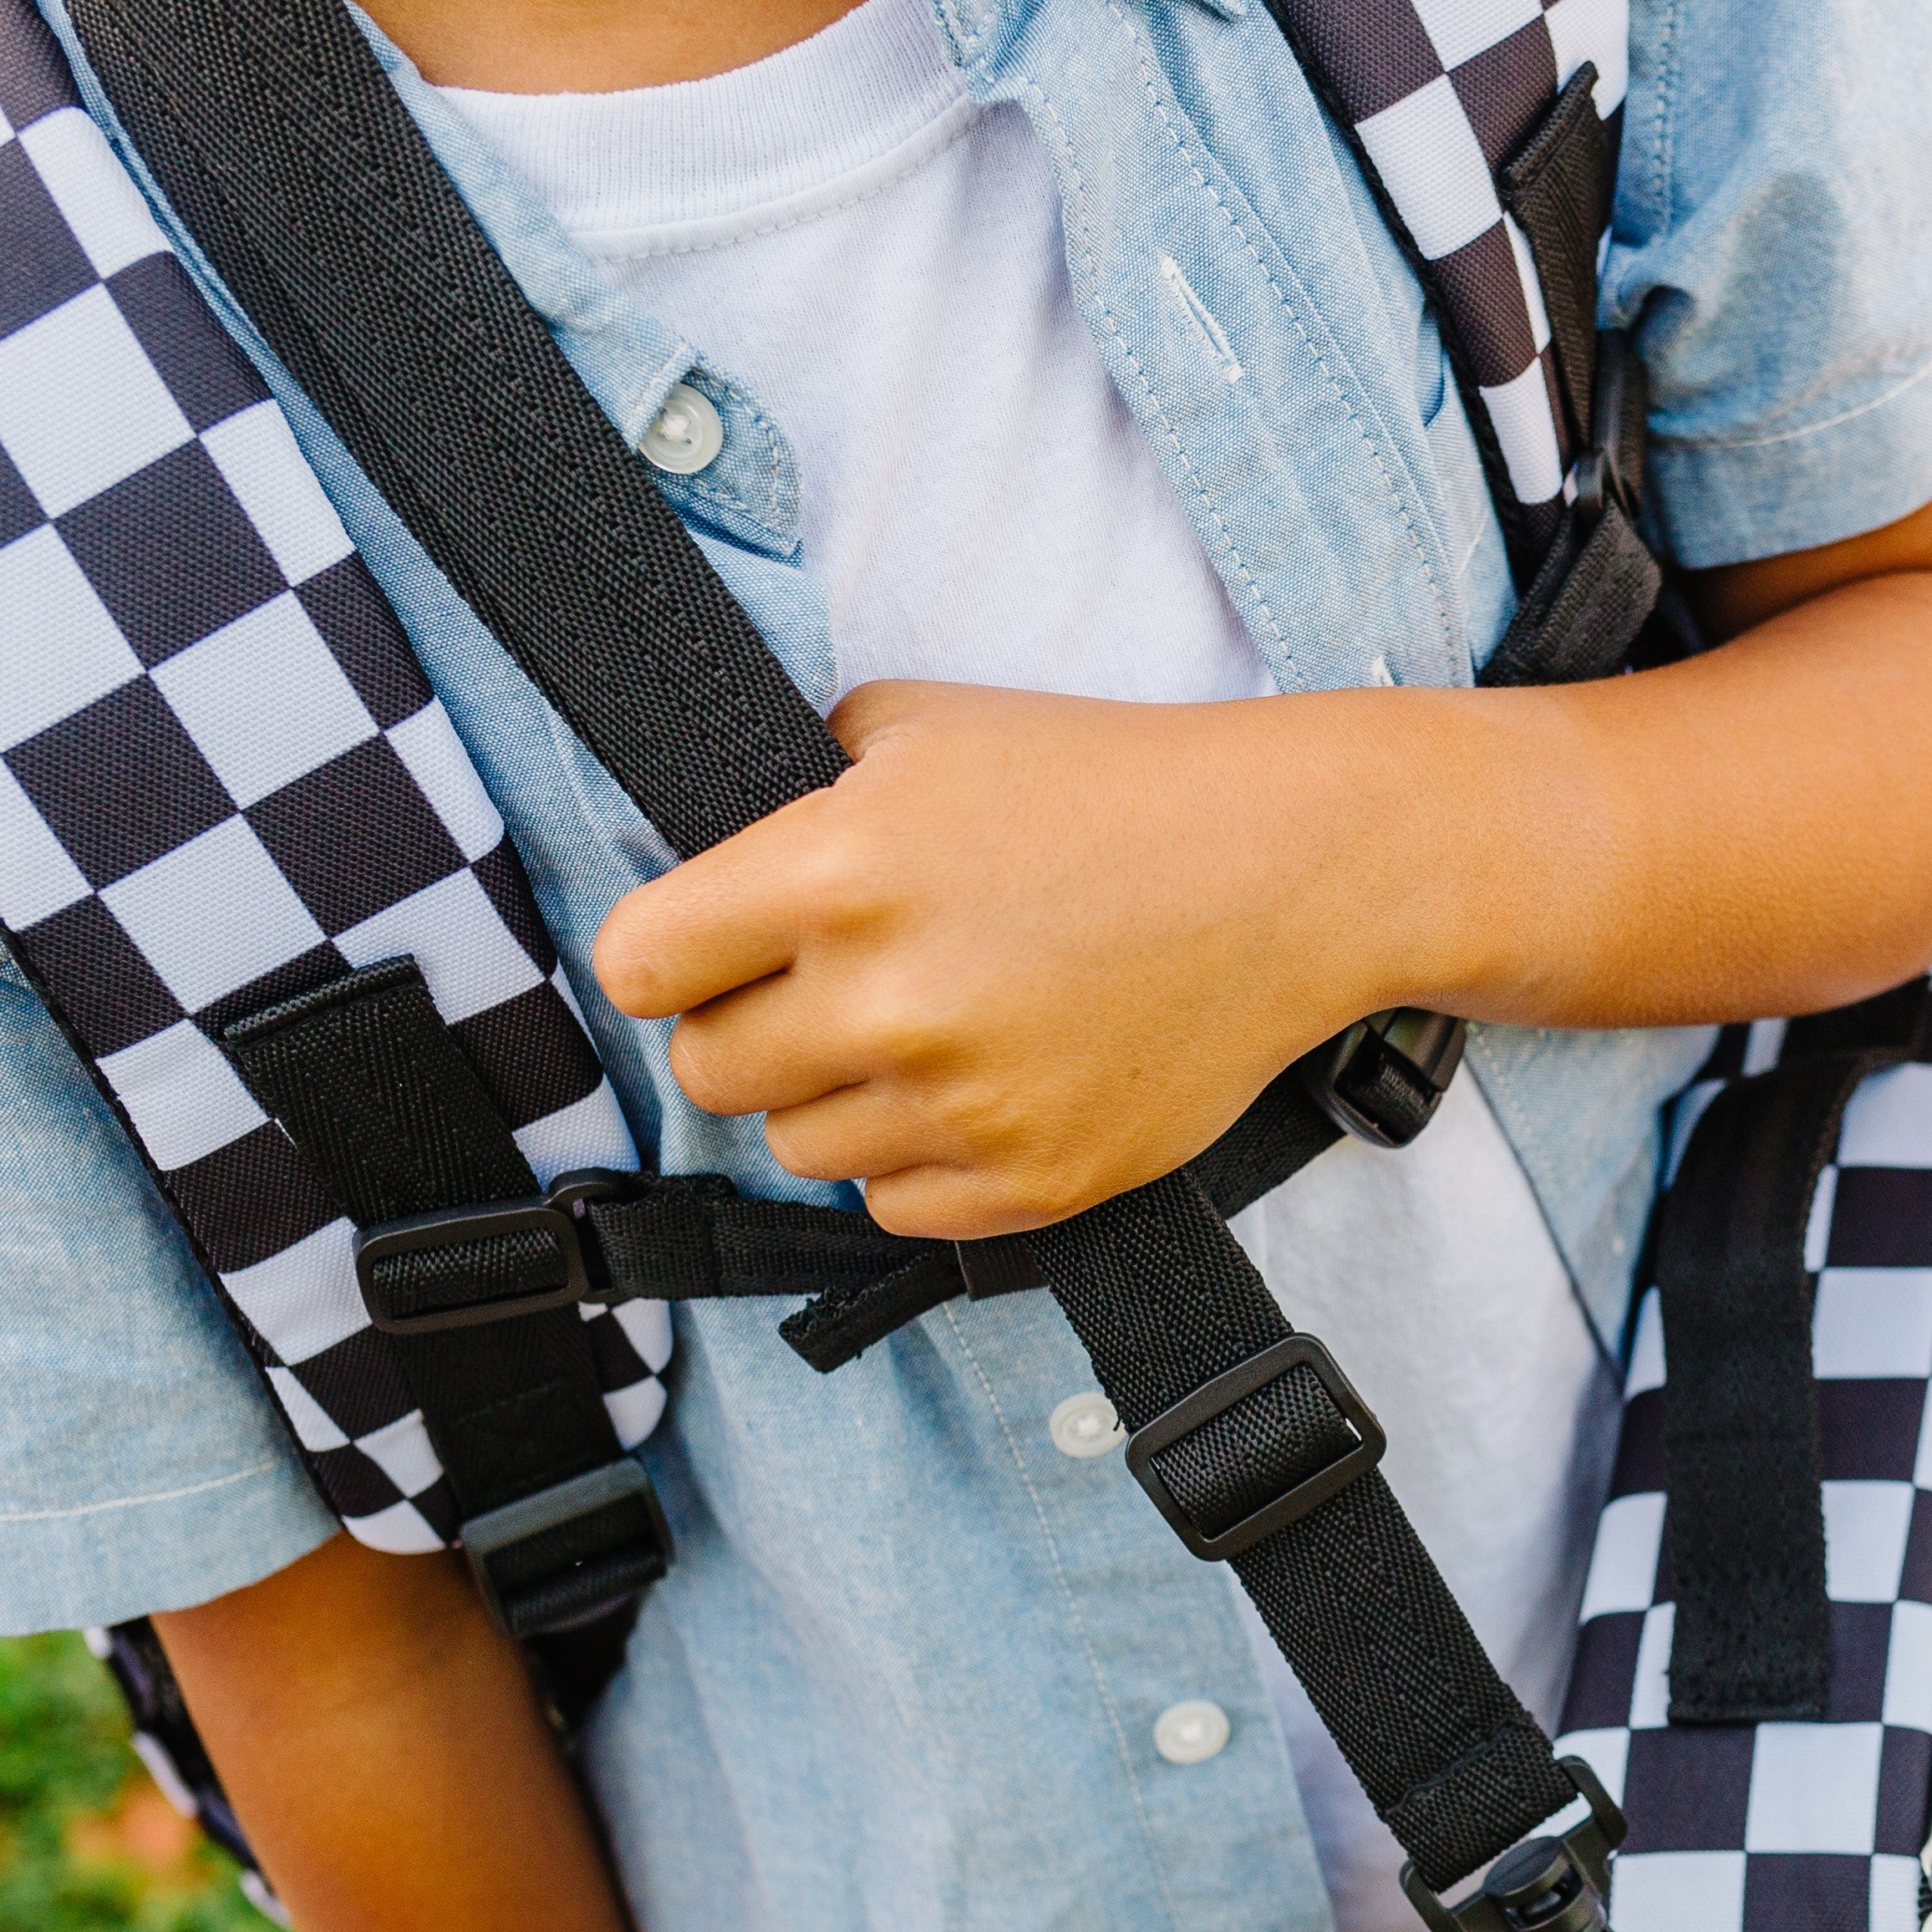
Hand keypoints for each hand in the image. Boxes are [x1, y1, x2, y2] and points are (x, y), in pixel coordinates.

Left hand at [594, 682, 1454, 1238]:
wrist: (1290, 873)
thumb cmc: (1109, 787)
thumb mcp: (925, 725)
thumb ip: (798, 785)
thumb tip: (716, 856)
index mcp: (838, 870)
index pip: (640, 968)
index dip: (665, 960)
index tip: (703, 955)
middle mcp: (888, 1002)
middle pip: (709, 1073)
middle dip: (749, 1030)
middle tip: (825, 990)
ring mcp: (963, 1106)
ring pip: (798, 1149)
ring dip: (835, 1100)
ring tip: (918, 1036)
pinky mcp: (1034, 1182)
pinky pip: (894, 1207)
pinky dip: (916, 1159)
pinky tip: (975, 1089)